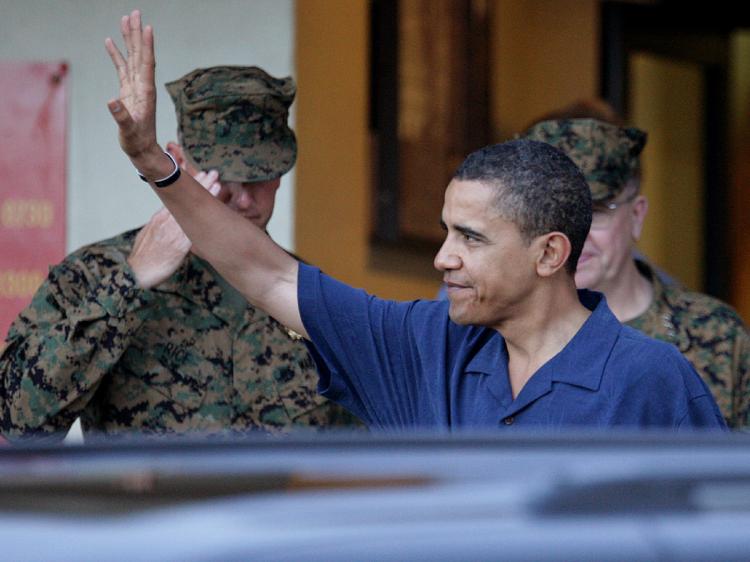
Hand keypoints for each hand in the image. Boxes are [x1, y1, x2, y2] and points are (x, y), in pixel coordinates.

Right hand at [105, 10, 162, 172]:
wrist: (142, 150)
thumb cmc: (137, 141)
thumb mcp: (129, 130)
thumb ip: (121, 116)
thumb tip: (112, 101)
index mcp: (145, 91)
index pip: (146, 63)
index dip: (146, 45)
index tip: (146, 26)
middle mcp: (143, 85)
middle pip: (140, 54)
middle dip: (136, 33)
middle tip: (134, 12)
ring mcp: (136, 87)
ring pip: (133, 57)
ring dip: (129, 39)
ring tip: (125, 19)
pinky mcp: (128, 91)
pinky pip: (123, 68)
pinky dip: (117, 54)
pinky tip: (110, 42)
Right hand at [127, 170, 221, 288]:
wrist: (135, 272)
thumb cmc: (142, 257)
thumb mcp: (147, 236)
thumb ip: (159, 227)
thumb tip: (165, 222)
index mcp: (158, 219)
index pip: (176, 197)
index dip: (188, 186)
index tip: (199, 174)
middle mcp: (166, 222)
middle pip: (185, 199)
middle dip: (200, 185)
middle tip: (213, 173)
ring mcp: (172, 233)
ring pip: (192, 210)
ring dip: (205, 197)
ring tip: (218, 184)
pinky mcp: (178, 246)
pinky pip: (194, 229)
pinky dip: (203, 219)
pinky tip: (213, 211)